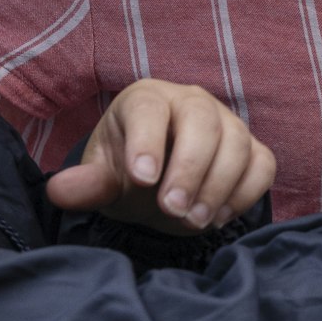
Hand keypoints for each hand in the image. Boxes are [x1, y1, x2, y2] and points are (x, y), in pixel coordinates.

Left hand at [49, 80, 276, 230]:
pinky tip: (217, 217)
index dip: (148, 141)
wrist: (160, 181)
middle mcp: (190, 102)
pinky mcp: (252, 149)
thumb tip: (59, 191)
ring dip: (218, 186)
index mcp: (146, 99)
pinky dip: (244, 193)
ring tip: (192, 221)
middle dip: (189, 168)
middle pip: (202, 121)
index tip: (142, 180)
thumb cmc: (128, 172)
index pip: (150, 110)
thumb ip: (86, 185)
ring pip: (237, 143)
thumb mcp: (102, 178)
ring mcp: (227, 123)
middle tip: (171, 209)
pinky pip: (261, 165)